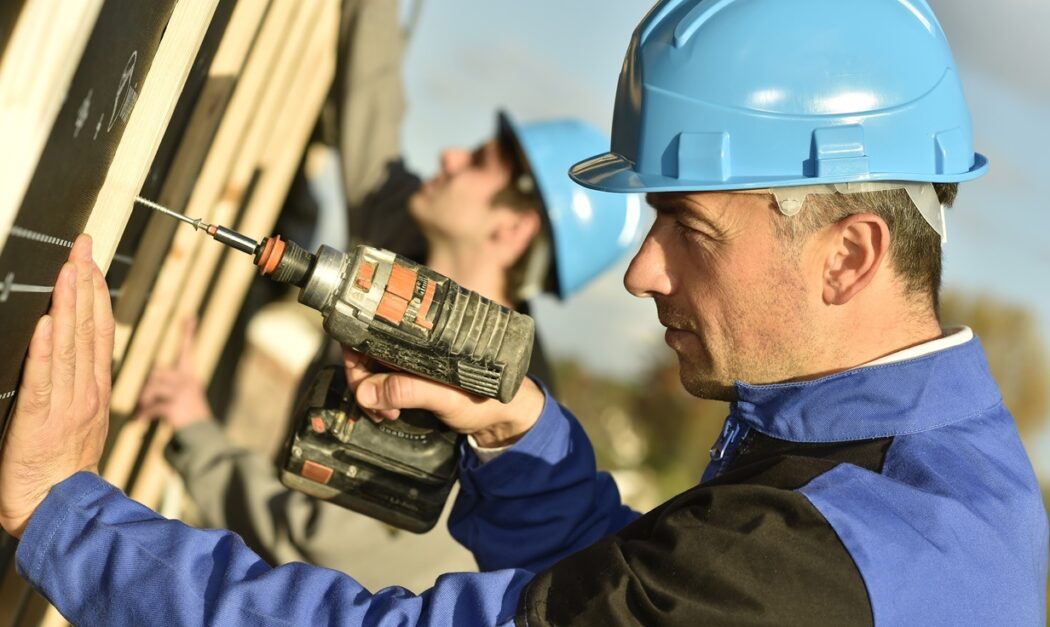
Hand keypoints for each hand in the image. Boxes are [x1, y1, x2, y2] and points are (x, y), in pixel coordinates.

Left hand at [0, 235, 113, 537]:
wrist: (61, 512)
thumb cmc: (60, 472)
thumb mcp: (76, 424)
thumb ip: (74, 389)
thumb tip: (63, 352)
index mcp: (95, 390)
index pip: (98, 331)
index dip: (94, 293)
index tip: (89, 261)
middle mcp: (87, 392)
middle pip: (89, 329)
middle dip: (85, 284)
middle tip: (82, 247)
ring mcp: (67, 406)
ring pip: (70, 346)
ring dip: (70, 305)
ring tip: (69, 270)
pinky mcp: (40, 423)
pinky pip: (44, 382)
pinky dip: (46, 353)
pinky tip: (48, 325)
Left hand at [134, 318, 211, 429]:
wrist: (201, 434)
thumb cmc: (185, 413)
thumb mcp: (178, 395)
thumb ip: (161, 386)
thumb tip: (139, 388)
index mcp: (189, 374)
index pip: (187, 349)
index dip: (188, 333)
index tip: (190, 316)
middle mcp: (188, 379)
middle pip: (158, 372)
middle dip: (147, 385)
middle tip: (141, 398)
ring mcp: (183, 392)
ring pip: (153, 386)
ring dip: (144, 399)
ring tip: (140, 408)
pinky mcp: (177, 405)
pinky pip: (153, 405)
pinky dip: (143, 413)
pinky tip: (136, 420)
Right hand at [342, 347, 544, 447]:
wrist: (502, 423)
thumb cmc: (485, 402)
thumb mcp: (449, 397)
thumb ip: (411, 391)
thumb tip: (367, 390)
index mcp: (427, 332)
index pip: (376, 322)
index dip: (358, 347)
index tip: (362, 377)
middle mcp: (415, 340)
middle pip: (366, 345)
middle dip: (363, 377)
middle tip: (376, 405)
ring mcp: (411, 358)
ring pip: (370, 366)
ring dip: (369, 391)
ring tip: (388, 413)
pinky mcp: (410, 376)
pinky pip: (380, 382)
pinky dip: (377, 397)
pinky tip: (389, 411)